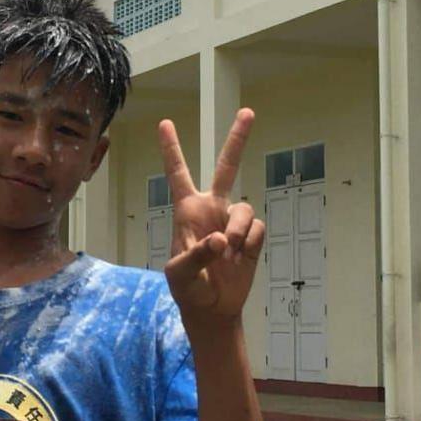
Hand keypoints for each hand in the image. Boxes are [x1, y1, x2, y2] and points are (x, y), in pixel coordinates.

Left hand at [158, 109, 263, 329]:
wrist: (212, 309)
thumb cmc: (187, 289)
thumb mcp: (180, 274)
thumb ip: (195, 255)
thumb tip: (219, 239)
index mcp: (187, 211)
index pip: (178, 173)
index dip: (171, 149)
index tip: (164, 123)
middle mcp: (211, 209)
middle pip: (226, 167)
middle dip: (237, 139)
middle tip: (248, 111)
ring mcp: (232, 221)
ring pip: (244, 207)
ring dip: (237, 228)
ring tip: (227, 251)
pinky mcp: (251, 237)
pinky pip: (256, 228)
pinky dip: (249, 243)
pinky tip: (240, 257)